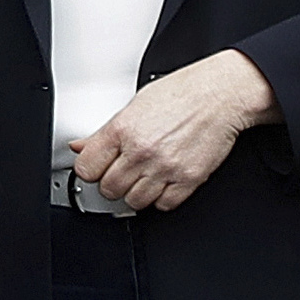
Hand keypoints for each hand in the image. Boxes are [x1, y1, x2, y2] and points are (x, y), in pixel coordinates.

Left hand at [71, 49, 279, 211]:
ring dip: (136, 193)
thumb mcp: (132, 106)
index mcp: (121, 130)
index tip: (96, 169)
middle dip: (111, 184)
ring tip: (142, 178)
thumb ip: (103, 132)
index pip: (87, 168)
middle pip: (109, 189)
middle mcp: (141, 151)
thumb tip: (80, 146)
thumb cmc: (179, 94)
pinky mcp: (189, 179)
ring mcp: (165, 167)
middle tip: (120, 173)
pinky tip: (163, 183)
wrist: (218, 95)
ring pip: (135, 201)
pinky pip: (165, 205)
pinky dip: (162, 198)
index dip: (90, 171)